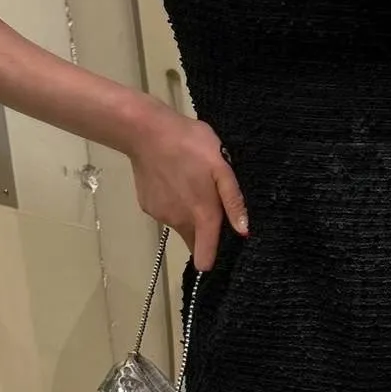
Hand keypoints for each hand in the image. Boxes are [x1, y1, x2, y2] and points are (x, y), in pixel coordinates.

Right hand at [126, 98, 247, 271]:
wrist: (147, 132)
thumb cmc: (191, 145)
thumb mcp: (222, 166)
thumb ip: (233, 200)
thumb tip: (244, 232)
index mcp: (202, 215)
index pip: (205, 256)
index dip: (213, 259)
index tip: (220, 255)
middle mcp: (180, 221)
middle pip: (195, 239)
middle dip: (204, 231)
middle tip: (211, 204)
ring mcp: (161, 215)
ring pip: (181, 225)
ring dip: (189, 215)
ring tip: (192, 185)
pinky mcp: (147, 206)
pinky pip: (166, 214)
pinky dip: (173, 204)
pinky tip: (174, 181)